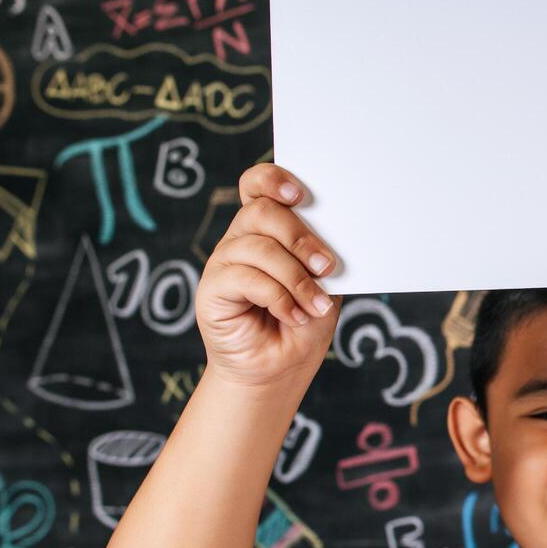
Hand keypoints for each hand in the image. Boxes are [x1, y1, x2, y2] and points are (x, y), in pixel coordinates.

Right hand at [195, 163, 342, 387]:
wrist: (281, 368)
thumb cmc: (304, 320)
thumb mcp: (324, 283)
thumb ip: (321, 256)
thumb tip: (335, 237)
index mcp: (267, 228)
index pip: (258, 185)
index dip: (274, 180)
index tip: (301, 195)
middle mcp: (241, 238)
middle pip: (262, 211)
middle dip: (301, 238)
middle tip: (327, 267)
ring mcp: (224, 262)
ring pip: (260, 247)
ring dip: (297, 278)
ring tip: (317, 305)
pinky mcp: (211, 289)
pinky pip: (246, 277)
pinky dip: (279, 298)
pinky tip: (294, 315)